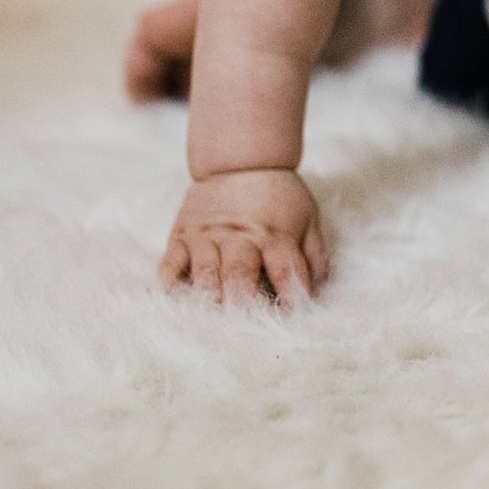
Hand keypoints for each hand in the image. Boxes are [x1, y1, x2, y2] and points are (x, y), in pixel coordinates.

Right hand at [159, 167, 330, 305]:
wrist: (240, 159)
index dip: (291, 296)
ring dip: (208, 298)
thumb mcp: (308, 217)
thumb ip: (314, 255)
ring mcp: (208, 236)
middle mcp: (241, 237)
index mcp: (276, 235)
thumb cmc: (279, 196)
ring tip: (208, 322)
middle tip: (242, 329)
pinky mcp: (182, 235)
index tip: (291, 319)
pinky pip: (172, 262)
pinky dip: (170, 282)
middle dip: (242, 305)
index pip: (286, 270)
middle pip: (241, 274)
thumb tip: (317, 291)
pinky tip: (172, 298)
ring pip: (206, 272)